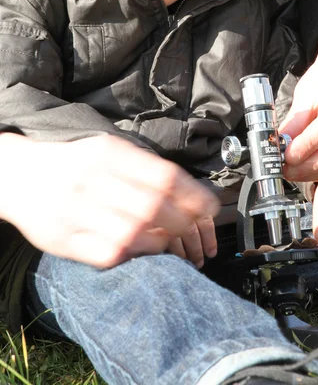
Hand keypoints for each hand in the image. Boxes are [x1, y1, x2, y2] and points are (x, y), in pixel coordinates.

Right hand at [0, 133, 219, 267]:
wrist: (20, 175)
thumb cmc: (75, 162)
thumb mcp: (107, 148)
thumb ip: (143, 165)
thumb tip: (188, 187)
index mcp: (107, 153)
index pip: (163, 176)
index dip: (194, 194)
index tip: (210, 206)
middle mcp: (92, 180)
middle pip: (152, 207)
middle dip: (183, 221)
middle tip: (193, 225)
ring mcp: (76, 212)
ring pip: (133, 233)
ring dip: (162, 240)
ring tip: (171, 238)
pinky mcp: (64, 239)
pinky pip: (110, 253)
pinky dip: (135, 254)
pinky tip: (144, 247)